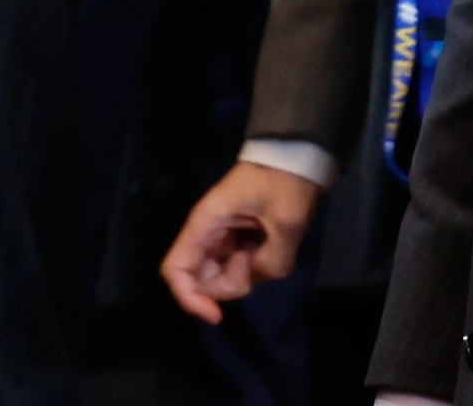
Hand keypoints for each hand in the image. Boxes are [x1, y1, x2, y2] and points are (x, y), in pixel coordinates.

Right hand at [162, 159, 320, 323]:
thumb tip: (255, 277)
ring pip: (221, 276)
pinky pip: (238, 268)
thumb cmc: (284, 182)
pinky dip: (254, 269)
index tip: (218, 315)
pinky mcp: (237, 240)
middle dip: (228, 287)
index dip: (189, 299)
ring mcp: (222, 237)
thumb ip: (271, 260)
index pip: (175, 270)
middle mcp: (206, 233)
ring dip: (245, 276)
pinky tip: (271, 246)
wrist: (297, 157)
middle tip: (260, 263)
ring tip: (270, 246)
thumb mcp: (286, 221)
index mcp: (205, 224)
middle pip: (200, 279)